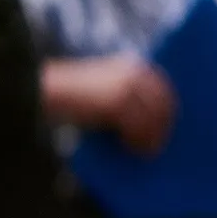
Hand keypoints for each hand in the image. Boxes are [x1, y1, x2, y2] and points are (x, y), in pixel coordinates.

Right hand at [50, 54, 176, 154]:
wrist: (46, 91)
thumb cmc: (74, 96)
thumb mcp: (105, 90)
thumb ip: (127, 96)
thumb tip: (154, 119)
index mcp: (132, 66)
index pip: (162, 87)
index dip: (167, 108)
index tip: (169, 125)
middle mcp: (134, 72)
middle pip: (162, 103)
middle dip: (163, 125)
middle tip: (160, 144)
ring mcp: (127, 86)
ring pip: (153, 117)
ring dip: (152, 136)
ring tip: (148, 151)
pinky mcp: (119, 102)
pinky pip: (138, 126)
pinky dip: (138, 140)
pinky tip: (135, 150)